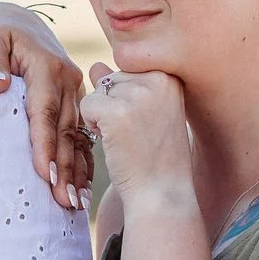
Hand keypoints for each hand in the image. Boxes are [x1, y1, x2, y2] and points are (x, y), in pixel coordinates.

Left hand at [0, 5, 87, 210]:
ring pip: (78, 137)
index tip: (44, 173)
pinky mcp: (77, 104)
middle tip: (64, 200)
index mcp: (48, 66)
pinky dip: (83, 163)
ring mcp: (76, 93)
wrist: (23, 26)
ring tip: (75, 203)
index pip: (44, 110)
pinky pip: (82, 137)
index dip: (45, 143)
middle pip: (65, 130)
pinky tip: (83, 189)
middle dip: (65, 167)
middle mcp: (68, 80)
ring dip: (77, 171)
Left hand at [79, 63, 194, 214]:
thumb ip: (126, 86)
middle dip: (115, 107)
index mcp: (170, 77)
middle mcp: (158, 79)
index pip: (130, 73)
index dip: (129, 102)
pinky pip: (88, 105)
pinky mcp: (116, 112)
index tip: (146, 125)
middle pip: (113, 80)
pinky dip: (93, 126)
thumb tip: (96, 65)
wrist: (162, 193)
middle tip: (137, 136)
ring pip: (99, 92)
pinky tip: (114, 142)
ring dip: (103, 117)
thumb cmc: (158, 158)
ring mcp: (138, 94)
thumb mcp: (150, 114)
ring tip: (128, 140)